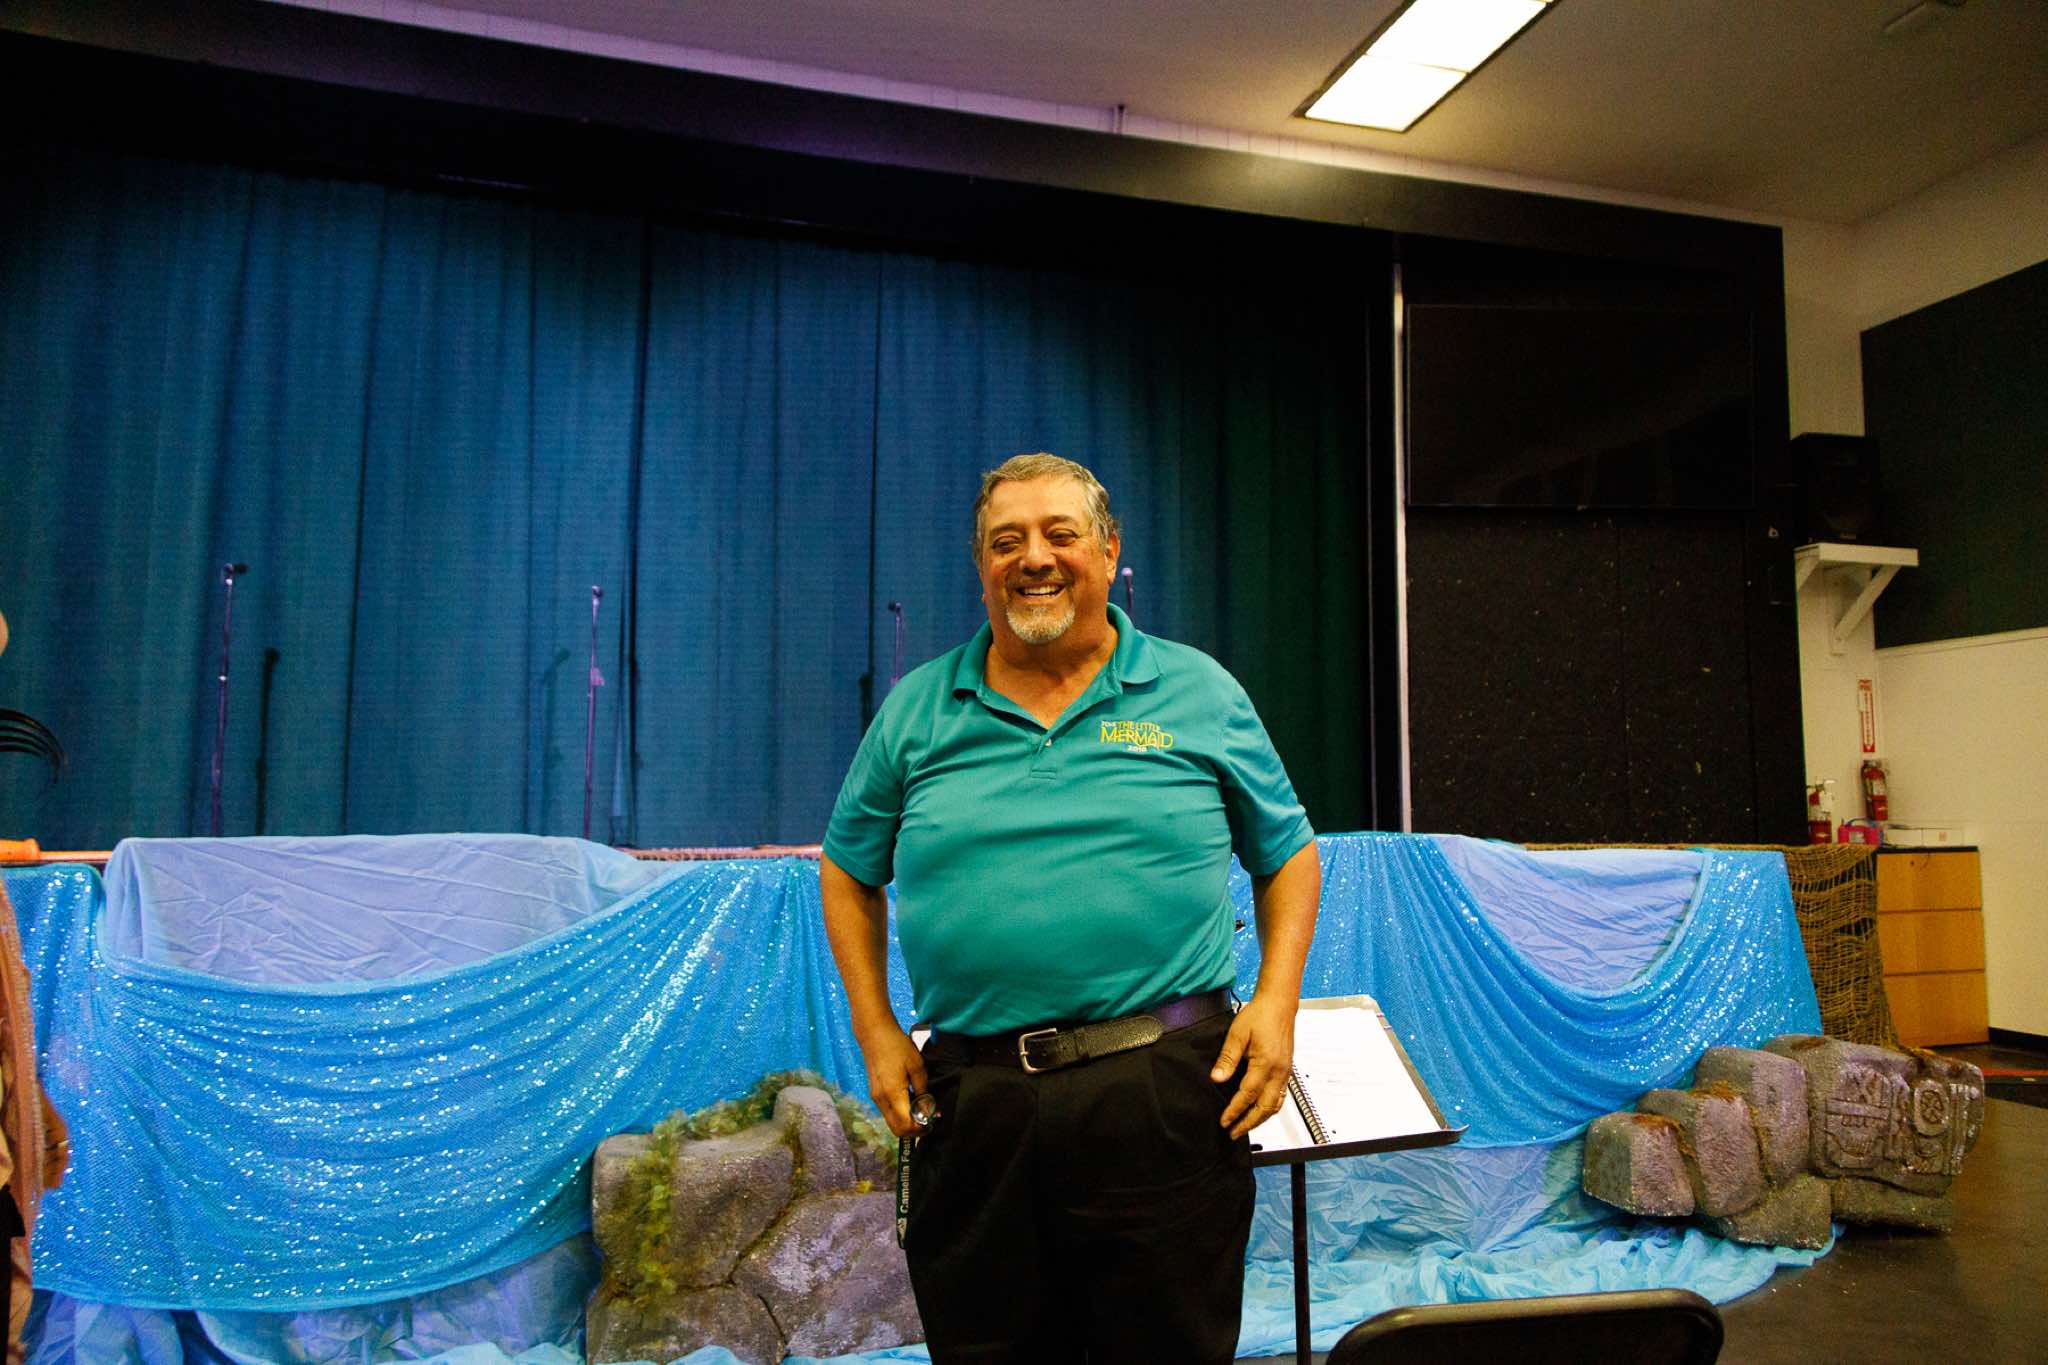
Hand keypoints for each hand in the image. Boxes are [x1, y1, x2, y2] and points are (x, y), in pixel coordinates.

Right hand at [859, 1023, 930, 1139]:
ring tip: (921, 1113)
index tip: (932, 1123)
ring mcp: (876, 1097)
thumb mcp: (917, 1065)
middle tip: (928, 1123)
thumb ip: (923, 1089)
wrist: (874, 1034)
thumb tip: (927, 1108)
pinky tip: (911, 1104)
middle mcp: (881, 1099)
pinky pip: (888, 1112)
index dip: (920, 1128)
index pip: (905, 1124)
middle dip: (913, 1131)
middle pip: (896, 1129)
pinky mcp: (875, 1093)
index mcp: (893, 1093)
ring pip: (891, 1122)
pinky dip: (899, 1115)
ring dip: (906, 1123)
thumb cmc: (896, 1045)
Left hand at [1211, 994, 1295, 1138]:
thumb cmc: (1260, 1014)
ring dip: (1260, 1119)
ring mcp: (1285, 1073)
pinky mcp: (1286, 1070)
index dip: (1234, 1111)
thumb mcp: (1237, 1034)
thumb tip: (1217, 1079)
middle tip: (1233, 1133)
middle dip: (1248, 1123)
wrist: (1279, 1004)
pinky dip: (1269, 1109)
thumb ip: (1227, 1059)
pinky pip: (1279, 1097)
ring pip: (1275, 1105)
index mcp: (1266, 1064)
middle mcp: (1279, 1072)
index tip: (1224, 1121)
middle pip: (1264, 1108)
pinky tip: (1260, 1111)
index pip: (1247, 1095)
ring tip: (1245, 1126)